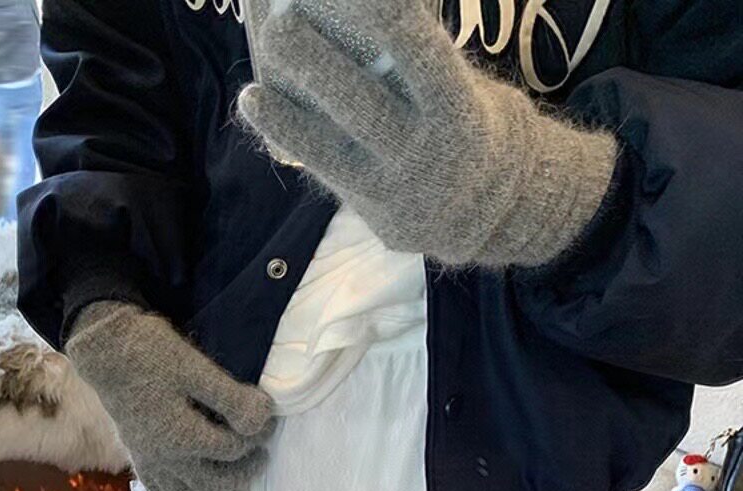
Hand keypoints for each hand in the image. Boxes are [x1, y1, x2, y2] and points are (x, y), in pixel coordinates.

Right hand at [67, 303, 273, 490]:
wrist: (106, 352)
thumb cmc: (152, 354)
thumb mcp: (196, 368)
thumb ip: (230, 397)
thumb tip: (262, 419)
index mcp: (181, 434)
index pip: (230, 448)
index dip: (255, 438)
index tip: (268, 424)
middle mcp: (164, 457)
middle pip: (213, 481)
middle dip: (243, 473)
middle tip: (263, 459)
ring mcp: (149, 462)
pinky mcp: (139, 460)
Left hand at [240, 0, 616, 267]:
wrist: (496, 213)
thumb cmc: (470, 123)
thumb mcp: (464, 89)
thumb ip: (416, 66)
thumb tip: (351, 18)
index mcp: (460, 112)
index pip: (422, 57)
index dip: (389, 18)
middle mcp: (427, 155)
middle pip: (364, 105)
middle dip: (317, 64)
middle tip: (282, 23)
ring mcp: (396, 191)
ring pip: (333, 152)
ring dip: (287, 118)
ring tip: (252, 93)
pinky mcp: (374, 214)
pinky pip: (328, 173)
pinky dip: (293, 140)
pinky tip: (262, 110)